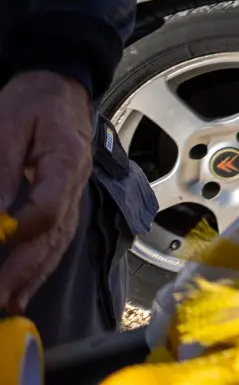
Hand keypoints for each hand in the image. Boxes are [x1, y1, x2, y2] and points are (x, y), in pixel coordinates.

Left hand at [0, 71, 91, 311]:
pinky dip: (38, 268)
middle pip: (54, 236)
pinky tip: (20, 288)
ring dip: (31, 278)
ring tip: (8, 305)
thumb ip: (1, 169)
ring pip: (56, 244)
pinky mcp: (64, 204)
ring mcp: (73, 197)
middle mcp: (76, 186)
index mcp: (67, 162)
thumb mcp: (8, 124)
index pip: (48, 208)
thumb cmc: (32, 103)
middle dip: (24, 272)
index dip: (18, 230)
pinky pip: (55, 241)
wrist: (58, 88)